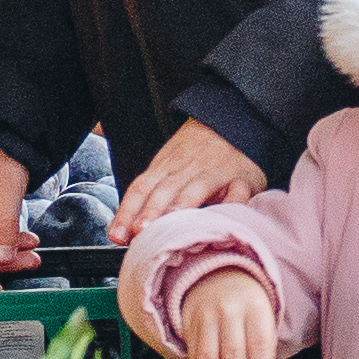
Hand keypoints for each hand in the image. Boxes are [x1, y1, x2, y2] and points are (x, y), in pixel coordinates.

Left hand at [113, 119, 268, 242]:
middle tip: (141, 231)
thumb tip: (121, 232)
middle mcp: (187, 170)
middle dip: (152, 211)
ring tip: (174, 227)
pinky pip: (238, 193)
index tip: (117, 235)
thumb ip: (146, 196)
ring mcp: (215, 174)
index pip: (141, 188)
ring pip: (197, 189)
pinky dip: (232, 206)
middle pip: (165, 190)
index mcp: (164, 168)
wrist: (231, 122)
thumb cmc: (194, 154)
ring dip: (183, 206)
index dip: (127, 211)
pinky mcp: (242, 180)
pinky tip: (224, 223)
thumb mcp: (165, 166)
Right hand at [168, 267, 279, 358]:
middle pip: (232, 351)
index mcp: (255, 307)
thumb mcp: (262, 317)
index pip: (258, 341)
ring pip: (208, 355)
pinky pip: (194, 355)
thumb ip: (263, 348)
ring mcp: (207, 316)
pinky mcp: (190, 325)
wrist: (216, 276)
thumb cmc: (246, 306)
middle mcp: (230, 310)